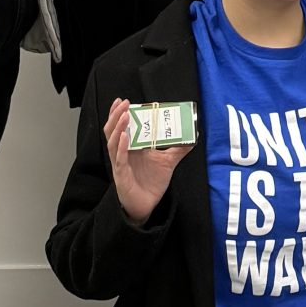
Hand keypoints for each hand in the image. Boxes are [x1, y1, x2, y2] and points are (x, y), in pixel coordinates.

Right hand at [104, 96, 191, 225]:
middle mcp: (123, 153)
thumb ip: (178, 149)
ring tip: (125, 115)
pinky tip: (124, 136)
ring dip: (118, 127)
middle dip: (116, 115)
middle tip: (124, 103)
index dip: (119, 114)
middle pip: (113, 130)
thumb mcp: (168, 162)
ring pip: (112, 142)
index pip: (121, 127)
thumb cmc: (152, 183)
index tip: (124, 101)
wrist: (147, 205)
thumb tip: (193, 137)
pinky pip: (119, 159)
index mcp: (131, 147)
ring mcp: (120, 163)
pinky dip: (121, 147)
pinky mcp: (121, 175)